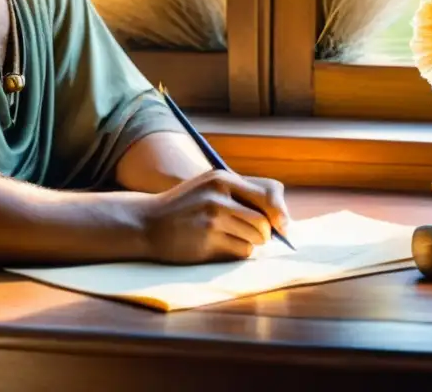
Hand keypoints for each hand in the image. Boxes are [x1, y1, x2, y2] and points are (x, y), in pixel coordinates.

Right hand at [139, 170, 290, 263]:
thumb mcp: (210, 187)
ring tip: (233, 239)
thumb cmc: (185, 206)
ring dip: (251, 243)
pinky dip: (238, 252)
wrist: (146, 222)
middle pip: (265, 221)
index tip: (281, 225)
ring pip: (256, 238)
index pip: (271, 193)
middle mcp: (218, 196)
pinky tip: (221, 246)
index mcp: (222, 178)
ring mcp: (212, 219)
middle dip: (265, 233)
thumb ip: (242, 194)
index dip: (280, 212)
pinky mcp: (207, 241)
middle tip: (255, 236)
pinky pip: (241, 251)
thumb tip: (284, 219)